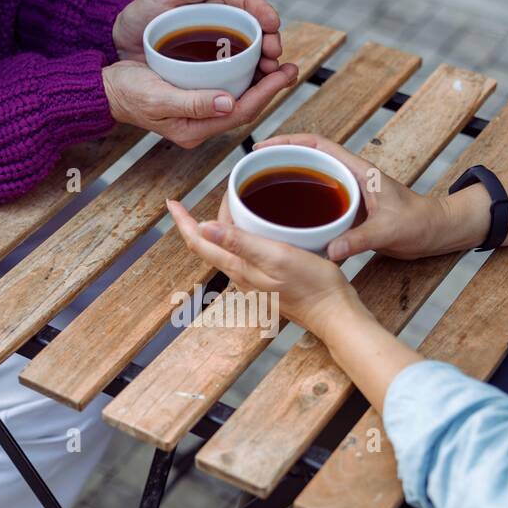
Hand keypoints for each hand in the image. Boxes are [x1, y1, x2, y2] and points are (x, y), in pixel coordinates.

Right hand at [102, 58, 297, 149]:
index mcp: (195, 129)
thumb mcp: (158, 97)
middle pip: (245, 108)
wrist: (105, 91)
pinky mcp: (194, 101)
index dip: (268, 94)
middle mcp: (201, 125)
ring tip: (277, 64)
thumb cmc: (127, 92)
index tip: (287, 73)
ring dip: (259, 83)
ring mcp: (198, 115)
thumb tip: (229, 102)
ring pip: (238, 100)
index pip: (241, 112)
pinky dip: (242, 79)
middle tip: (290, 67)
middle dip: (270, 89)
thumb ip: (193, 103)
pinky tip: (251, 64)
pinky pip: (226, 93)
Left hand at [112, 0, 286, 77]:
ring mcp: (217, 52)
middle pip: (255, 32)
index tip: (272, 24)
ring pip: (250, 57)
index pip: (247, 4)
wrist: (118, 48)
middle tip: (274, 54)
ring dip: (266, 65)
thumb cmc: (140, 17)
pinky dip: (249, 83)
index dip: (264, 12)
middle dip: (270, 42)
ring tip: (272, 73)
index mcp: (215, 3)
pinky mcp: (210, 74)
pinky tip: (256, 90)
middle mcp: (221, 27)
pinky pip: (235, 78)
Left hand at [166, 198, 361, 339]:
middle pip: (210, 244)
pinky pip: (245, 254)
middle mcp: (240, 275)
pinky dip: (241, 236)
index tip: (172, 203)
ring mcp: (254, 279)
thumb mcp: (276, 257)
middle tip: (213, 194)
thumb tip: (202, 227)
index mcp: (238, 267)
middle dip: (202, 219)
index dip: (183, 221)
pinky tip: (254, 228)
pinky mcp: (268, 280)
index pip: (199, 242)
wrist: (334, 313)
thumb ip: (240, 243)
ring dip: (221, 227)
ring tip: (230, 205)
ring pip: (226, 249)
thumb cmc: (311, 286)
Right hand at [255, 135, 444, 260]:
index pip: (318, 145)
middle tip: (251, 172)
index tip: (263, 147)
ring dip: (289, 183)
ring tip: (261, 194)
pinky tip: (286, 222)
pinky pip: (319, 203)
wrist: (438, 231)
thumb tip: (329, 252)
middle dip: (280, 160)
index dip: (289, 141)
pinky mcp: (350, 211)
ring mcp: (349, 194)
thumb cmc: (420, 222)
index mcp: (358, 171)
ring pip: (312, 181)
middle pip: (308, 160)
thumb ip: (359, 240)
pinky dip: (301, 208)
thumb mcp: (388, 231)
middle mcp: (351, 178)